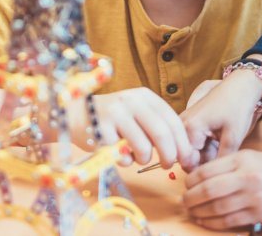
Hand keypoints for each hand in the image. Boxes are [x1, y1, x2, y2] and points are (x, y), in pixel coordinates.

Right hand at [68, 88, 198, 170]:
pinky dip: (125, 162)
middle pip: (162, 134)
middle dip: (170, 155)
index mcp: (145, 96)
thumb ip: (158, 126)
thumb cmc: (112, 119)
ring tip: (137, 157)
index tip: (187, 159)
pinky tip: (120, 155)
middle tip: (168, 166)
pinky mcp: (100, 130)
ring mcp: (114, 114)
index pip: (174, 121)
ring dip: (144, 160)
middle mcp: (131, 101)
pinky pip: (122, 156)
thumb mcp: (137, 113)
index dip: (183, 143)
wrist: (74, 115)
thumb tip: (185, 152)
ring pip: (143, 147)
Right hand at [180, 70, 261, 166]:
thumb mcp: (233, 137)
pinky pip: (193, 140)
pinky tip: (219, 139)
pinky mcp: (190, 119)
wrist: (241, 85)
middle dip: (204, 161)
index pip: (187, 162)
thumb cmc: (238, 107)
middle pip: (187, 156)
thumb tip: (212, 176)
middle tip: (223, 154)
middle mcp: (182, 124)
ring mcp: (184, 121)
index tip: (218, 168)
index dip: (202, 170)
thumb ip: (220, 159)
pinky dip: (205, 144)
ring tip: (223, 144)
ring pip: (191, 148)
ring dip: (205, 153)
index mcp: (190, 128)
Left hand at [183, 152, 261, 229]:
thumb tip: (202, 177)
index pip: (207, 170)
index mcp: (243, 159)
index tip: (186, 186)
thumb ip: (229, 165)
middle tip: (183, 202)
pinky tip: (205, 222)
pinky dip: (213, 223)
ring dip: (199, 212)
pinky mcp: (259, 214)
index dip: (190, 181)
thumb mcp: (254, 157)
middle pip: (207, 190)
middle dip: (190, 198)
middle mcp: (246, 176)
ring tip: (192, 213)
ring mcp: (253, 197)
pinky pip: (229, 221)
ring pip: (216, 207)